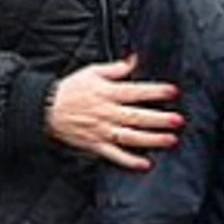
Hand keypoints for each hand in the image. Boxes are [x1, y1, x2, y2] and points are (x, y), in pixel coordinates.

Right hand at [46, 55, 182, 170]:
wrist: (45, 109)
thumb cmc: (70, 90)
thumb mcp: (92, 72)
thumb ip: (115, 68)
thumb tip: (134, 60)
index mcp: (107, 93)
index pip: (135, 92)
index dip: (155, 92)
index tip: (173, 92)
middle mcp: (107, 113)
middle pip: (136, 116)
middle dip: (159, 119)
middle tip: (178, 120)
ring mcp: (102, 131)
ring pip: (130, 137)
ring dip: (151, 139)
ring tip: (171, 140)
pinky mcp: (96, 145)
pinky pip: (115, 155)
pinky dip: (130, 161)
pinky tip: (146, 164)